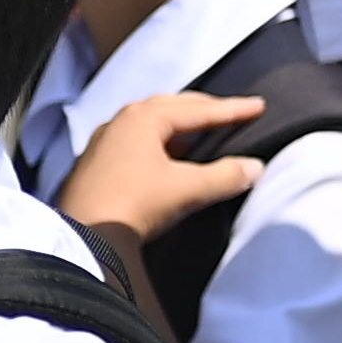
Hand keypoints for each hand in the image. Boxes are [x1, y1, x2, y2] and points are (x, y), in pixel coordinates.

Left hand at [56, 91, 268, 239]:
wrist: (82, 237)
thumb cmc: (135, 205)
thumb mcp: (186, 190)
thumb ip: (224, 176)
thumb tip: (255, 168)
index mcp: (144, 117)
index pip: (198, 110)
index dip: (232, 109)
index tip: (259, 106)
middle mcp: (121, 120)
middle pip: (171, 108)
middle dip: (204, 110)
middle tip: (231, 112)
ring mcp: (104, 140)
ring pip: (151, 123)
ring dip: (179, 125)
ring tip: (202, 130)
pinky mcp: (94, 162)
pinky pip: (135, 140)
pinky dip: (159, 142)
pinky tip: (167, 156)